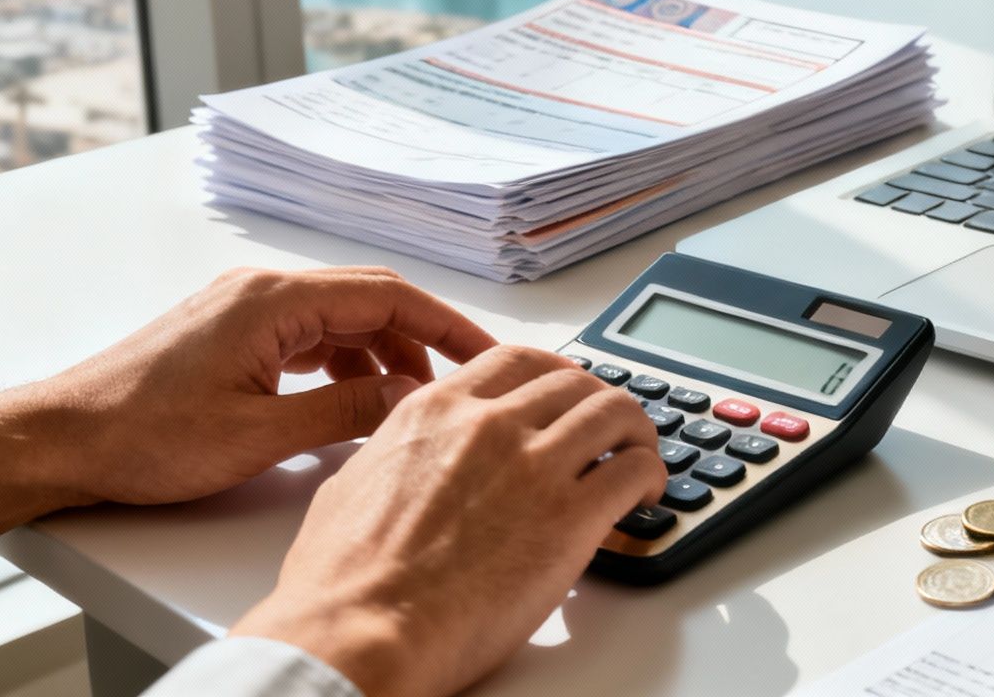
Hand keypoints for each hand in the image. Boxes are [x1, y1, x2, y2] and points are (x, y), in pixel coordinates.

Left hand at [0, 266, 496, 539]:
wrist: (60, 439)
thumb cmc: (143, 436)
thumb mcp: (260, 435)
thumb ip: (346, 412)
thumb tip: (411, 398)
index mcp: (273, 300)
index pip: (387, 294)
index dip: (447, 324)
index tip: (488, 354)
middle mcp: (261, 290)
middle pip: (369, 299)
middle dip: (422, 339)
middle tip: (464, 381)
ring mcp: (243, 309)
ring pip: (339, 318)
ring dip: (381, 353)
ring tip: (409, 403)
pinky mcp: (230, 333)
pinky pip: (307, 334)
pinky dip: (342, 362)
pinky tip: (351, 401)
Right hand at [233, 345, 666, 696]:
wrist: (360, 632)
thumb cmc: (344, 580)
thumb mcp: (355, 482)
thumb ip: (398, 450)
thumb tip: (413, 447)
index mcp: (438, 410)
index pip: (518, 360)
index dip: (554, 374)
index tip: (567, 392)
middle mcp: (490, 424)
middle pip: (574, 383)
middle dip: (597, 402)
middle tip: (609, 429)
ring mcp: (534, 465)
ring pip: (615, 413)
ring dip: (635, 431)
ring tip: (639, 457)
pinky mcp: (570, 516)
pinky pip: (633, 470)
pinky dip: (649, 474)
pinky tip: (645, 494)